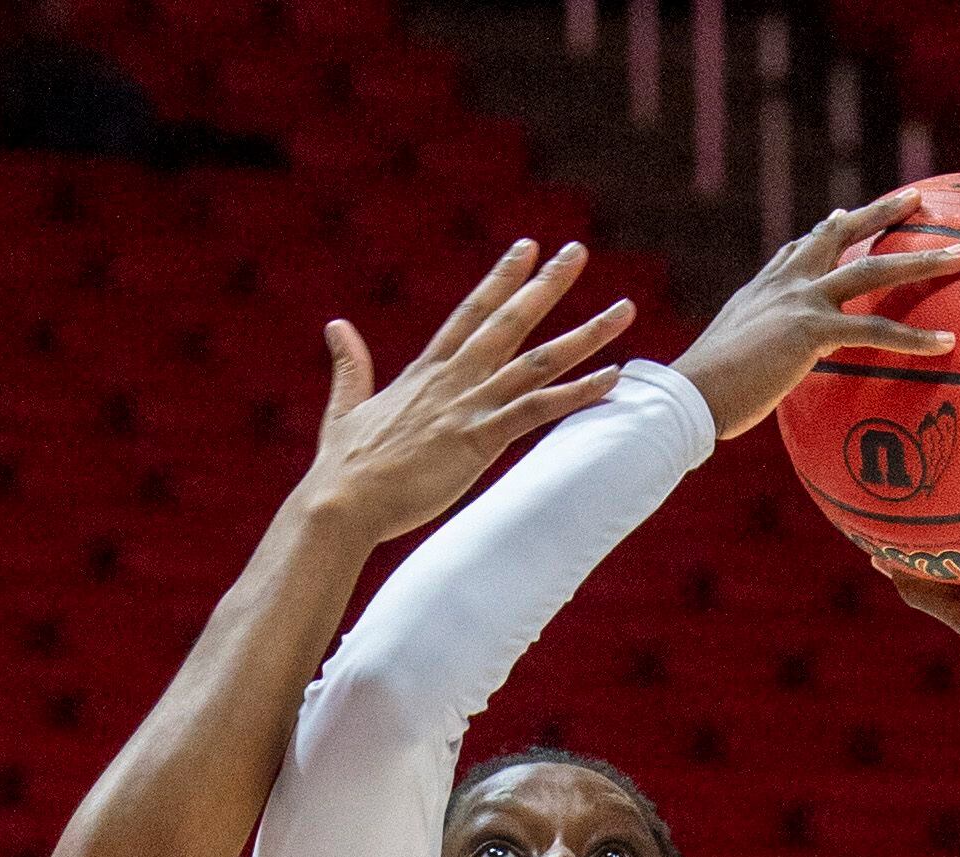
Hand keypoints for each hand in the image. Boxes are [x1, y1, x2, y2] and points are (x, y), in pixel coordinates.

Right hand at [304, 239, 634, 546]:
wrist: (342, 503)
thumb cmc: (342, 468)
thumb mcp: (345, 408)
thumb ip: (350, 366)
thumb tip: (336, 326)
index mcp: (425, 373)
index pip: (470, 314)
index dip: (501, 280)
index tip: (527, 249)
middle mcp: (453, 380)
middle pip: (510, 321)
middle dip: (547, 285)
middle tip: (578, 252)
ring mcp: (468, 407)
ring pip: (538, 361)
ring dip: (585, 335)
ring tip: (623, 310)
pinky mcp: (478, 441)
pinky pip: (538, 410)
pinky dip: (577, 393)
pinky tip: (613, 377)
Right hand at [671, 189, 959, 440]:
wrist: (687, 397)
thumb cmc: (698, 396)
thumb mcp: (725, 366)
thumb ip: (746, 361)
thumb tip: (745, 387)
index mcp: (761, 290)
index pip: (799, 249)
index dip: (825, 231)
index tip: (843, 215)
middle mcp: (785, 284)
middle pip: (842, 236)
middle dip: (882, 213)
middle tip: (917, 198)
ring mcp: (801, 302)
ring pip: (874, 270)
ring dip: (923, 260)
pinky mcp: (812, 331)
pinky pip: (875, 330)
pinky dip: (914, 338)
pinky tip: (948, 342)